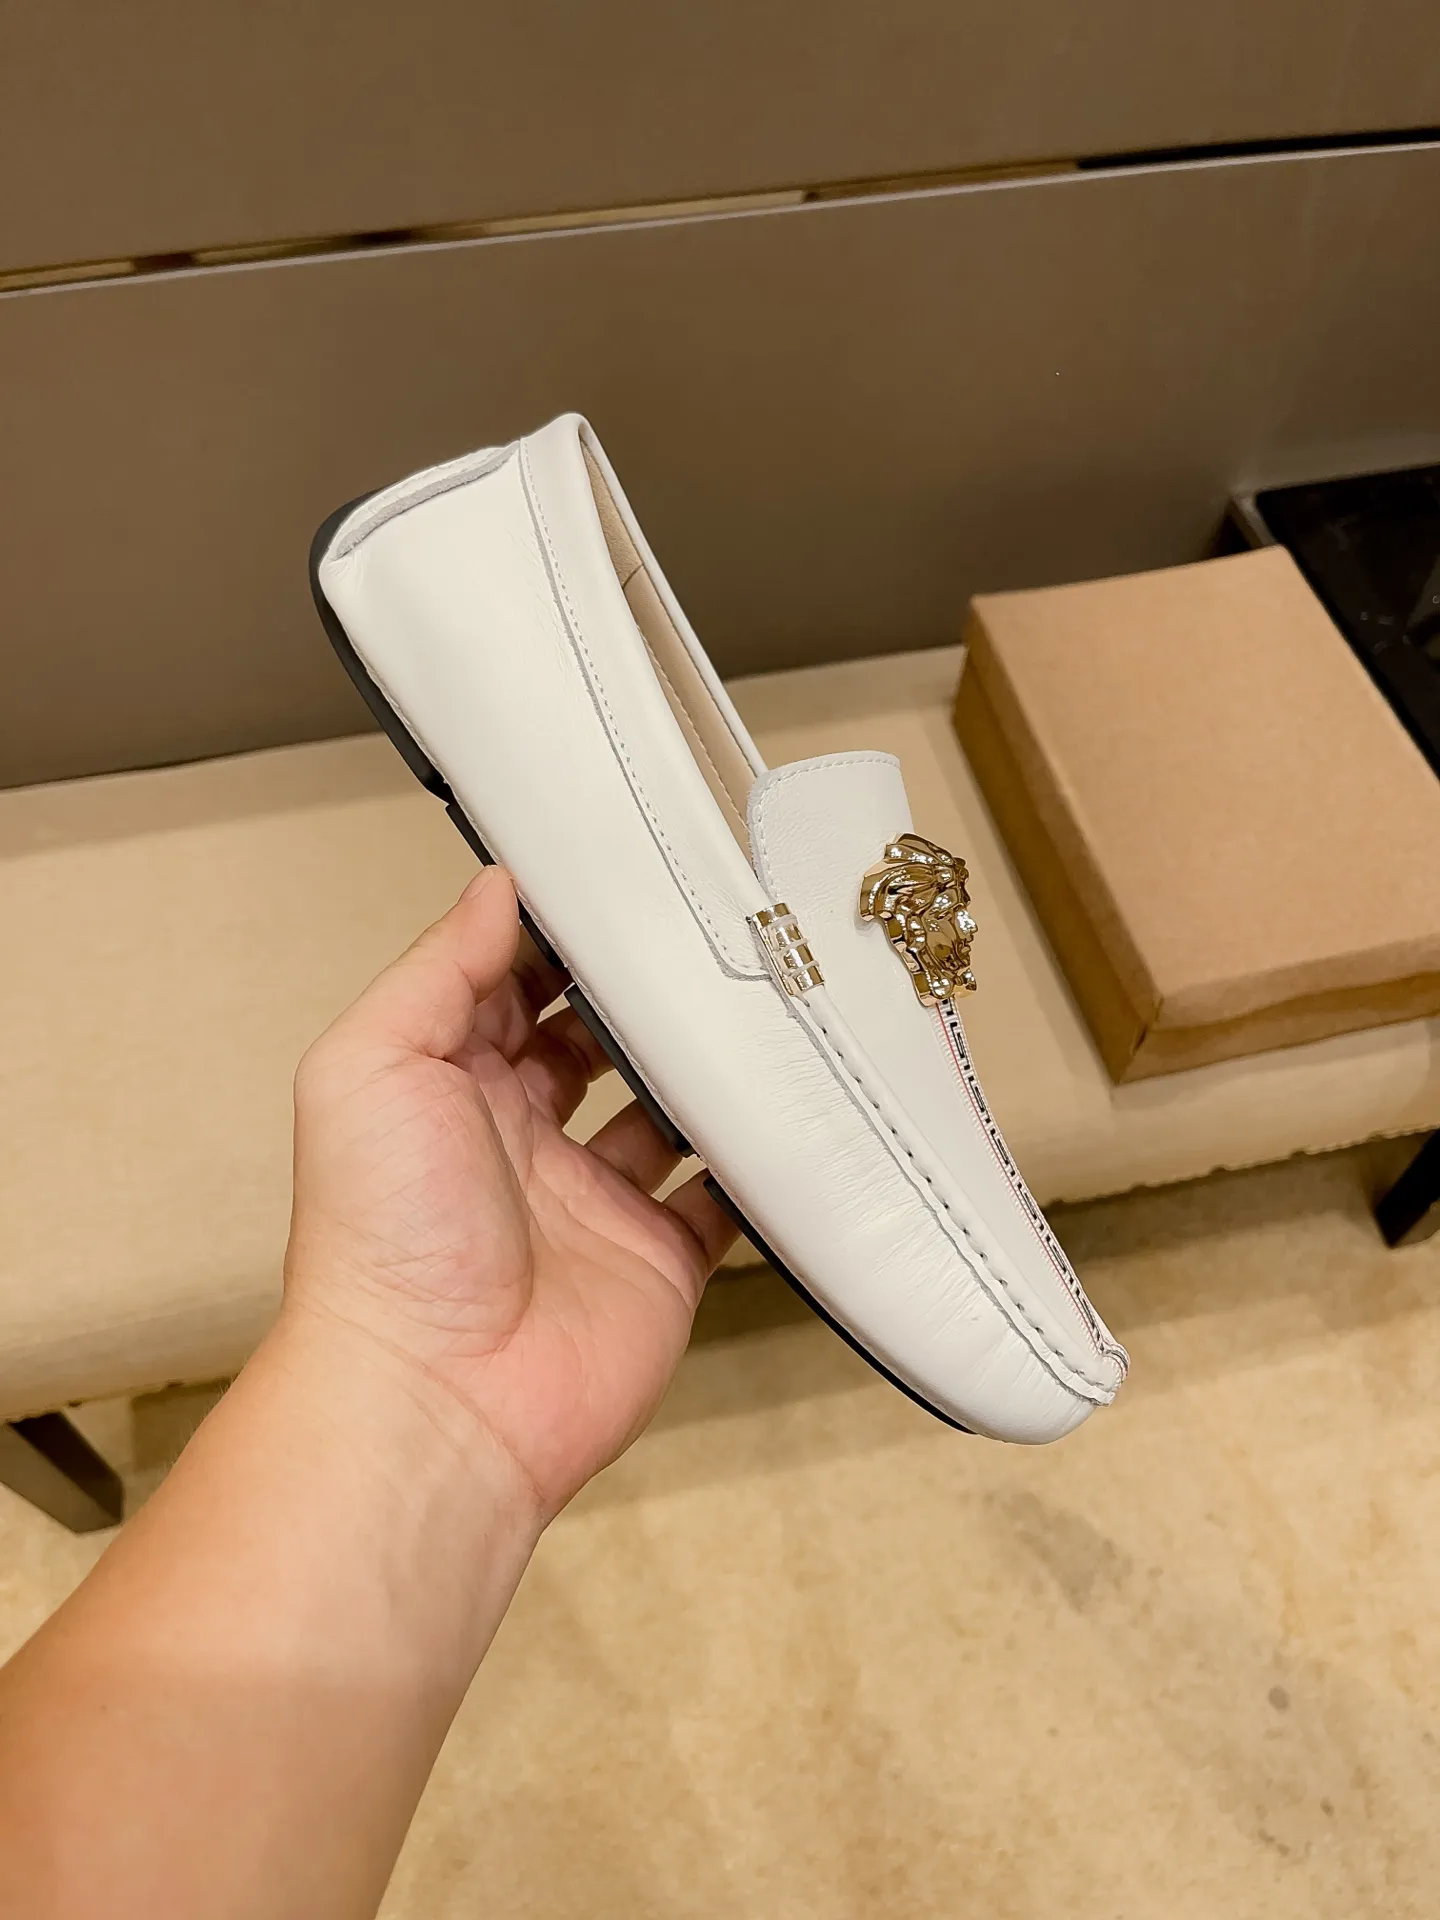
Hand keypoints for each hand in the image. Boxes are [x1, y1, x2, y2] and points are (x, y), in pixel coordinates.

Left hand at [282, 869, 734, 1521]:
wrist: (438, 1399)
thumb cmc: (381, 1244)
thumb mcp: (374, 1064)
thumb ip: (439, 970)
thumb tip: (496, 888)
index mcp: (448, 1088)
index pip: (509, 986)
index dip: (556, 937)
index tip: (613, 883)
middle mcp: (521, 1141)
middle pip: (595, 1042)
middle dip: (640, 994)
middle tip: (700, 935)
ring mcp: (593, 1204)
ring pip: (664, 1113)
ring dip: (702, 1067)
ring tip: (754, 1004)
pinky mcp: (656, 1262)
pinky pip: (720, 1202)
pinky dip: (754, 1164)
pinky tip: (783, 1112)